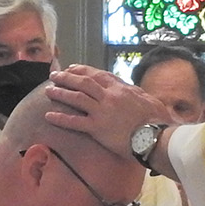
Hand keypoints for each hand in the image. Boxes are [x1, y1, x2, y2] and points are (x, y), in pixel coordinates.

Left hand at [44, 66, 166, 161]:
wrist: (154, 137)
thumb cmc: (156, 120)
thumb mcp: (148, 99)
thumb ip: (136, 93)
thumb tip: (131, 90)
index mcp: (120, 89)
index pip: (98, 75)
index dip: (82, 70)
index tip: (71, 68)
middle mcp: (108, 97)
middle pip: (83, 83)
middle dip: (67, 78)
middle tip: (54, 76)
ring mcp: (101, 112)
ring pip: (76, 98)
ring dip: (60, 93)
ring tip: (48, 90)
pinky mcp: (97, 128)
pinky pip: (74, 122)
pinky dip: (60, 118)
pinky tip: (48, 116)